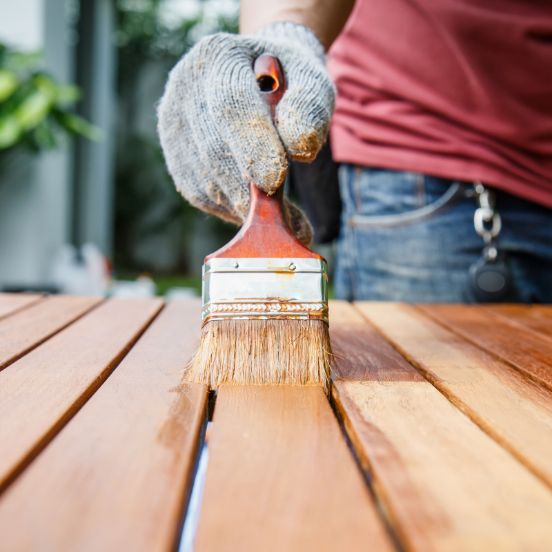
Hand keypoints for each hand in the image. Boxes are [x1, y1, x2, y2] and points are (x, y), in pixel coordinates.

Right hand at [157, 22, 334, 244]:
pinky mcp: (176, 160)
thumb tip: (300, 148)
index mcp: (218, 57)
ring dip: (243, 206)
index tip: (274, 182)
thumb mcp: (311, 81)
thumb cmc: (288, 82)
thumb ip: (311, 107)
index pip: (231, 105)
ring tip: (280, 218)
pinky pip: (202, 195)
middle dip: (249, 191)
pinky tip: (255, 205)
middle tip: (283, 222)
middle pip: (213, 152)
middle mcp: (185, 90)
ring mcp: (174, 128)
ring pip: (205, 181)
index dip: (253, 145)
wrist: (258, 79)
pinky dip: (232, 209)